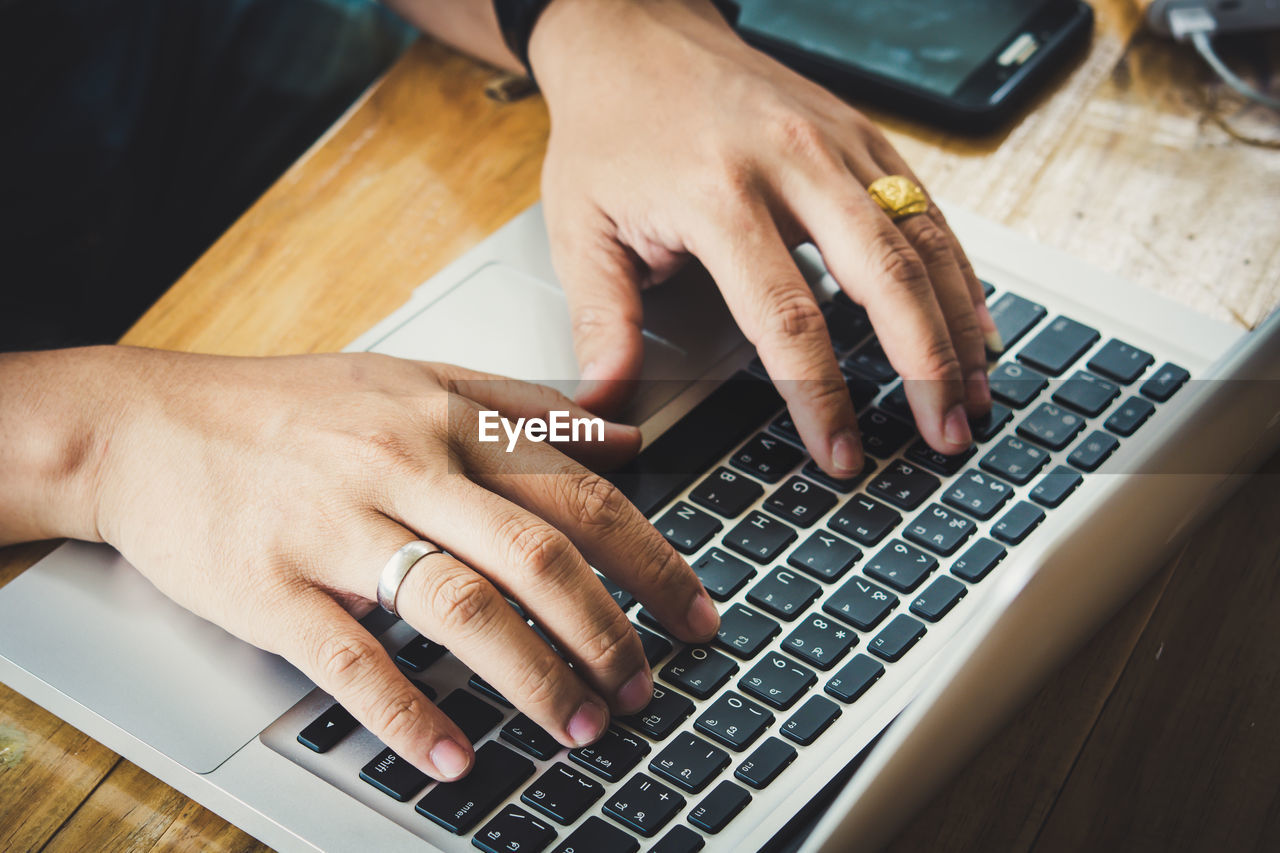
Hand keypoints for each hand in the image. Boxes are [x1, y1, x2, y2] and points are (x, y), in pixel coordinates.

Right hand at [83, 348, 717, 779]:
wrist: (144, 424)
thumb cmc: (285, 409)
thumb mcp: (410, 377)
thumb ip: (521, 403)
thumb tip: (624, 438)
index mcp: (444, 417)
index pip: (577, 490)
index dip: (649, 556)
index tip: (692, 608)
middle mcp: (401, 465)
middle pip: (537, 552)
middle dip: (608, 629)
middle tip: (647, 685)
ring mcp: (334, 525)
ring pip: (461, 605)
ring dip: (535, 677)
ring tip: (582, 727)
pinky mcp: (270, 585)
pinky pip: (354, 659)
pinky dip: (412, 714)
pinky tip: (456, 756)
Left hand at [530, 0, 997, 476]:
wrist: (634, 31)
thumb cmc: (608, 130)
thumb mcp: (580, 228)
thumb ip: (602, 324)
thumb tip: (604, 408)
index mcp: (718, 197)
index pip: (787, 318)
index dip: (822, 396)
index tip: (842, 454)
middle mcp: (791, 163)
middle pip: (885, 276)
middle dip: (925, 367)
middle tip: (946, 437)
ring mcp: (836, 142)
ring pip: (923, 240)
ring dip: (958, 324)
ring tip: (976, 395)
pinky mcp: (859, 132)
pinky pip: (926, 205)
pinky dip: (959, 269)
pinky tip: (974, 322)